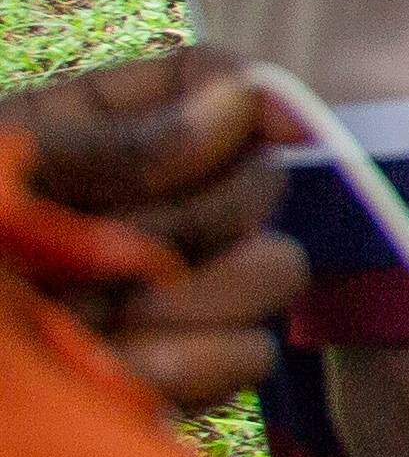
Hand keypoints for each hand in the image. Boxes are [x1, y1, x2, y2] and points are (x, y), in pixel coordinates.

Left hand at [3, 48, 313, 409]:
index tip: (266, 123)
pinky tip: (116, 367)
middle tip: (115, 249)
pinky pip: (247, 357)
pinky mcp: (172, 374)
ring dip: (207, 293)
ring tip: (115, 317)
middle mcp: (140, 204)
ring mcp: (163, 293)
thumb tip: (240, 103)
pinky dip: (192, 363)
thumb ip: (110, 149)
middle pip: (260, 180)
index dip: (248, 96)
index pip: (211, 81)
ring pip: (273, 269)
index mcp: (86, 135)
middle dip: (203, 216)